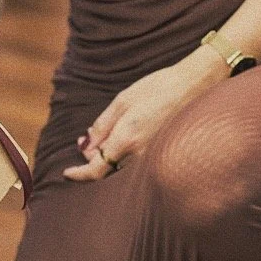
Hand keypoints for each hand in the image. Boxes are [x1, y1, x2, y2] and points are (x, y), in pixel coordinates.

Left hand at [63, 48, 224, 181]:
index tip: (66, 173)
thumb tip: (86, 147)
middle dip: (93, 162)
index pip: (97, 169)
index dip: (79, 174)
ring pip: (122, 170)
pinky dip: (124, 159)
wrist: (194, 86)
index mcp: (127, 139)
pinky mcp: (163, 155)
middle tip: (86, 145)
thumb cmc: (158, 89)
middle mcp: (141, 155)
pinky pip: (137, 166)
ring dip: (108, 161)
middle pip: (108, 171)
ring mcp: (154, 157)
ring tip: (103, 141)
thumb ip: (102, 125)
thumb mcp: (123, 100)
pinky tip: (122, 143)